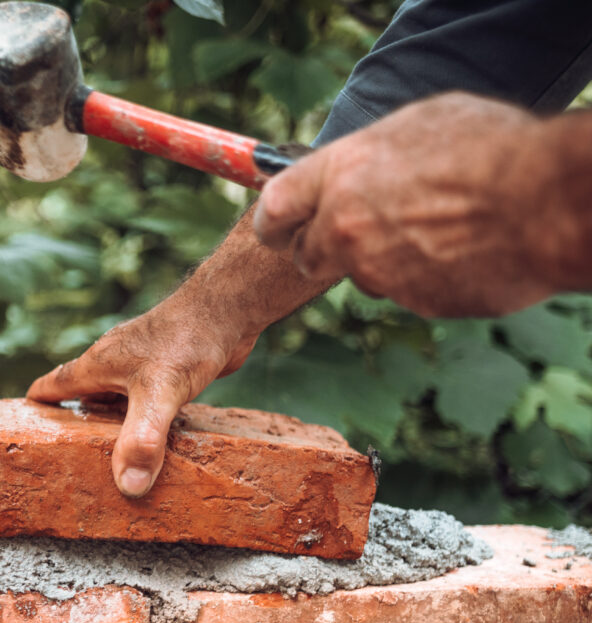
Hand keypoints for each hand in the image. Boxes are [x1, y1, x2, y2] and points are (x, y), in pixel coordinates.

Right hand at [27, 292, 258, 496]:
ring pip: (117, 395)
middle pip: (85, 392)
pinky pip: (146, 396)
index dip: (39, 403)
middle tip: (66, 451)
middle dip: (74, 419)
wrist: (228, 309)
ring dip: (111, 420)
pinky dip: (143, 415)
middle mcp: (115, 361)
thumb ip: (142, 439)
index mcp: (99, 364)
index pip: (57, 383)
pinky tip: (158, 434)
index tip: (23, 423)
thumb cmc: (187, 340)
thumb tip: (127, 485)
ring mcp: (143, 362)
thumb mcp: (160, 394)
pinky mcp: (169, 367)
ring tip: (110, 452)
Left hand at [253, 92, 562, 317]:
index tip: (275, 226)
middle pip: (306, 252)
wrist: (547, 203)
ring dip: (383, 258)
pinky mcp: (412, 301)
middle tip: (355, 231)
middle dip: (323, 245)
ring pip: (362, 273)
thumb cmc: (491, 149)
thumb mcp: (419, 124)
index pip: (274, 207)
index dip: (273, 219)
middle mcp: (345, 227)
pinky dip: (425, 275)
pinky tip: (461, 249)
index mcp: (339, 174)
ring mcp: (377, 270)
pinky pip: (408, 290)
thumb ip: (371, 152)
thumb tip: (357, 165)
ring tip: (434, 227)